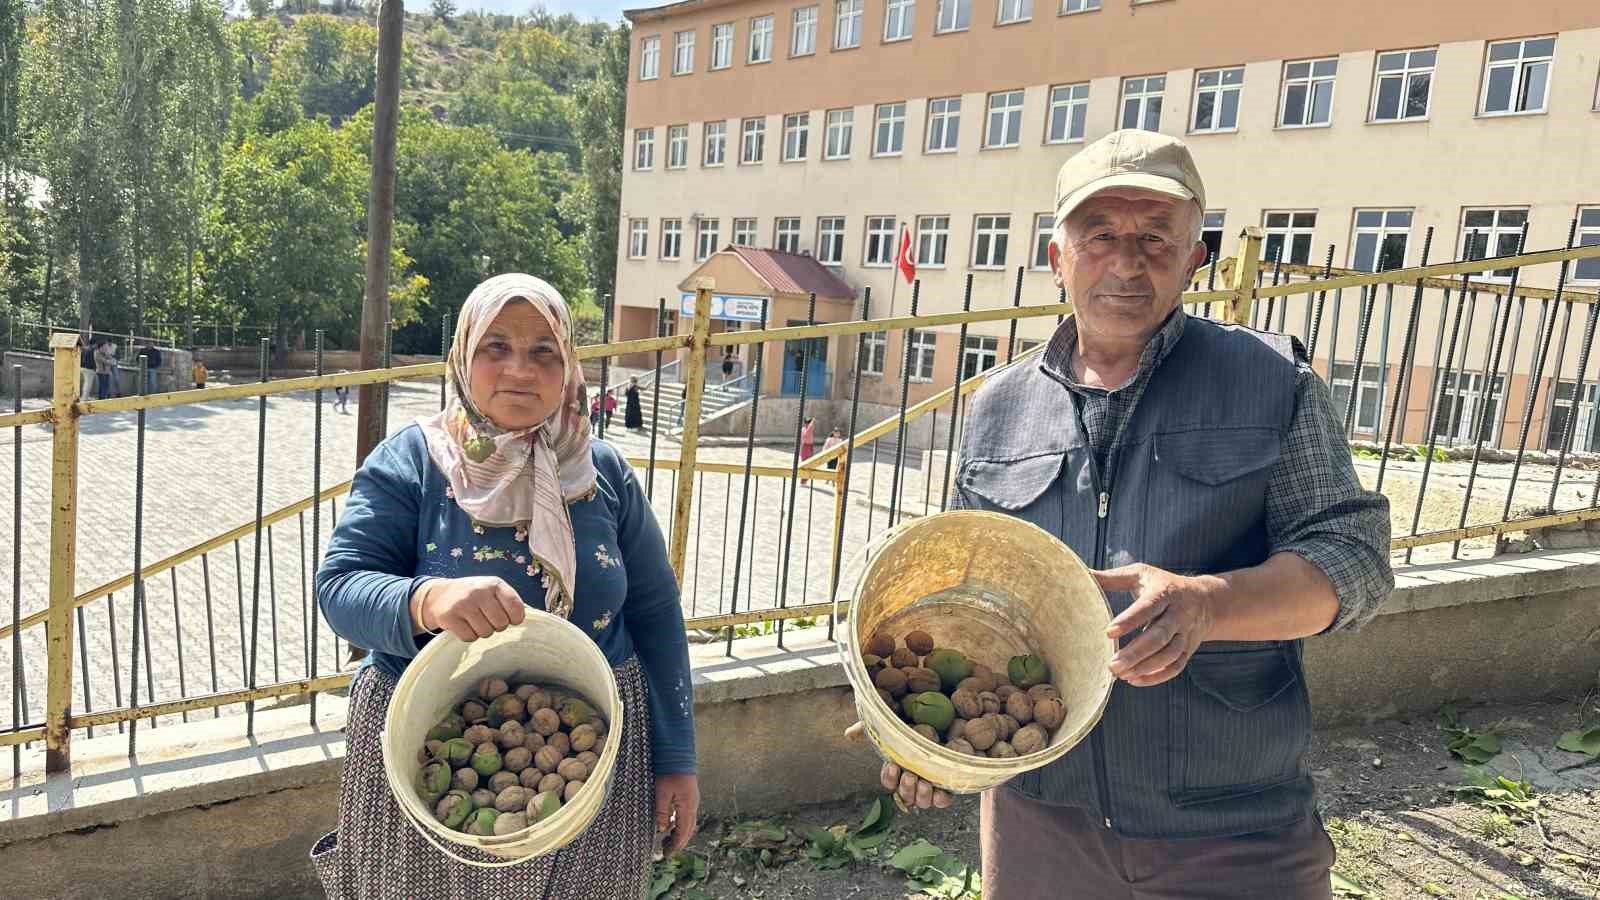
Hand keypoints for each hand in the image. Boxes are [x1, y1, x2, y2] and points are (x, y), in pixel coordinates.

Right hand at [411, 576, 525, 641]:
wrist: (439, 595)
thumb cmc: (474, 595)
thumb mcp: (493, 590)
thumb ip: (510, 601)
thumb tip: (532, 618)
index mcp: (495, 584)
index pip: (516, 608)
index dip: (515, 619)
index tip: (509, 618)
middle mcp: (479, 592)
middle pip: (501, 624)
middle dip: (496, 626)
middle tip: (487, 618)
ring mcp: (463, 604)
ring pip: (485, 633)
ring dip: (482, 631)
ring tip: (474, 620)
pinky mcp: (449, 616)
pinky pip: (469, 638)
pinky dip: (469, 636)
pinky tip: (464, 625)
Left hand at [655, 773, 699, 851]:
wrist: (678, 755)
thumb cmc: (669, 771)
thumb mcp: (661, 792)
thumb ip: (662, 812)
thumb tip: (662, 829)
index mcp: (687, 807)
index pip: (683, 832)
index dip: (675, 845)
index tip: (666, 854)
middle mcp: (693, 806)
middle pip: (688, 831)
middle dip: (677, 843)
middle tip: (665, 851)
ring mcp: (693, 801)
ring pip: (688, 824)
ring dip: (679, 834)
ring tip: (666, 841)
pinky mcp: (690, 797)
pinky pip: (687, 816)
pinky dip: (680, 825)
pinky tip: (670, 826)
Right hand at [844, 722, 951, 809]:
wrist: (943, 717)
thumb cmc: (912, 723)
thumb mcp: (890, 724)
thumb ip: (869, 728)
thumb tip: (848, 734)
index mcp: (900, 768)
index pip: (889, 782)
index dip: (889, 778)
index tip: (893, 765)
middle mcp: (913, 778)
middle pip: (905, 796)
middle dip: (905, 788)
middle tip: (910, 775)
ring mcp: (930, 782)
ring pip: (921, 801)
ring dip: (921, 795)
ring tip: (924, 782)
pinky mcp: (948, 783)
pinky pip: (943, 800)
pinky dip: (941, 799)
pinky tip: (940, 791)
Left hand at [1095, 563, 1216, 687]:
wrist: (1206, 600)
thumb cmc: (1163, 584)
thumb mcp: (1141, 574)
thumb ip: (1113, 578)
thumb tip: (1083, 574)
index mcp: (1165, 593)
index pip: (1148, 607)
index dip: (1130, 620)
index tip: (1108, 632)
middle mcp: (1179, 614)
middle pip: (1160, 636)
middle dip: (1136, 652)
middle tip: (1112, 664)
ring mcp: (1186, 633)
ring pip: (1170, 654)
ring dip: (1146, 667)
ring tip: (1121, 674)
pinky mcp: (1189, 649)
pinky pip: (1176, 667)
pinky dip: (1157, 676)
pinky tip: (1135, 680)